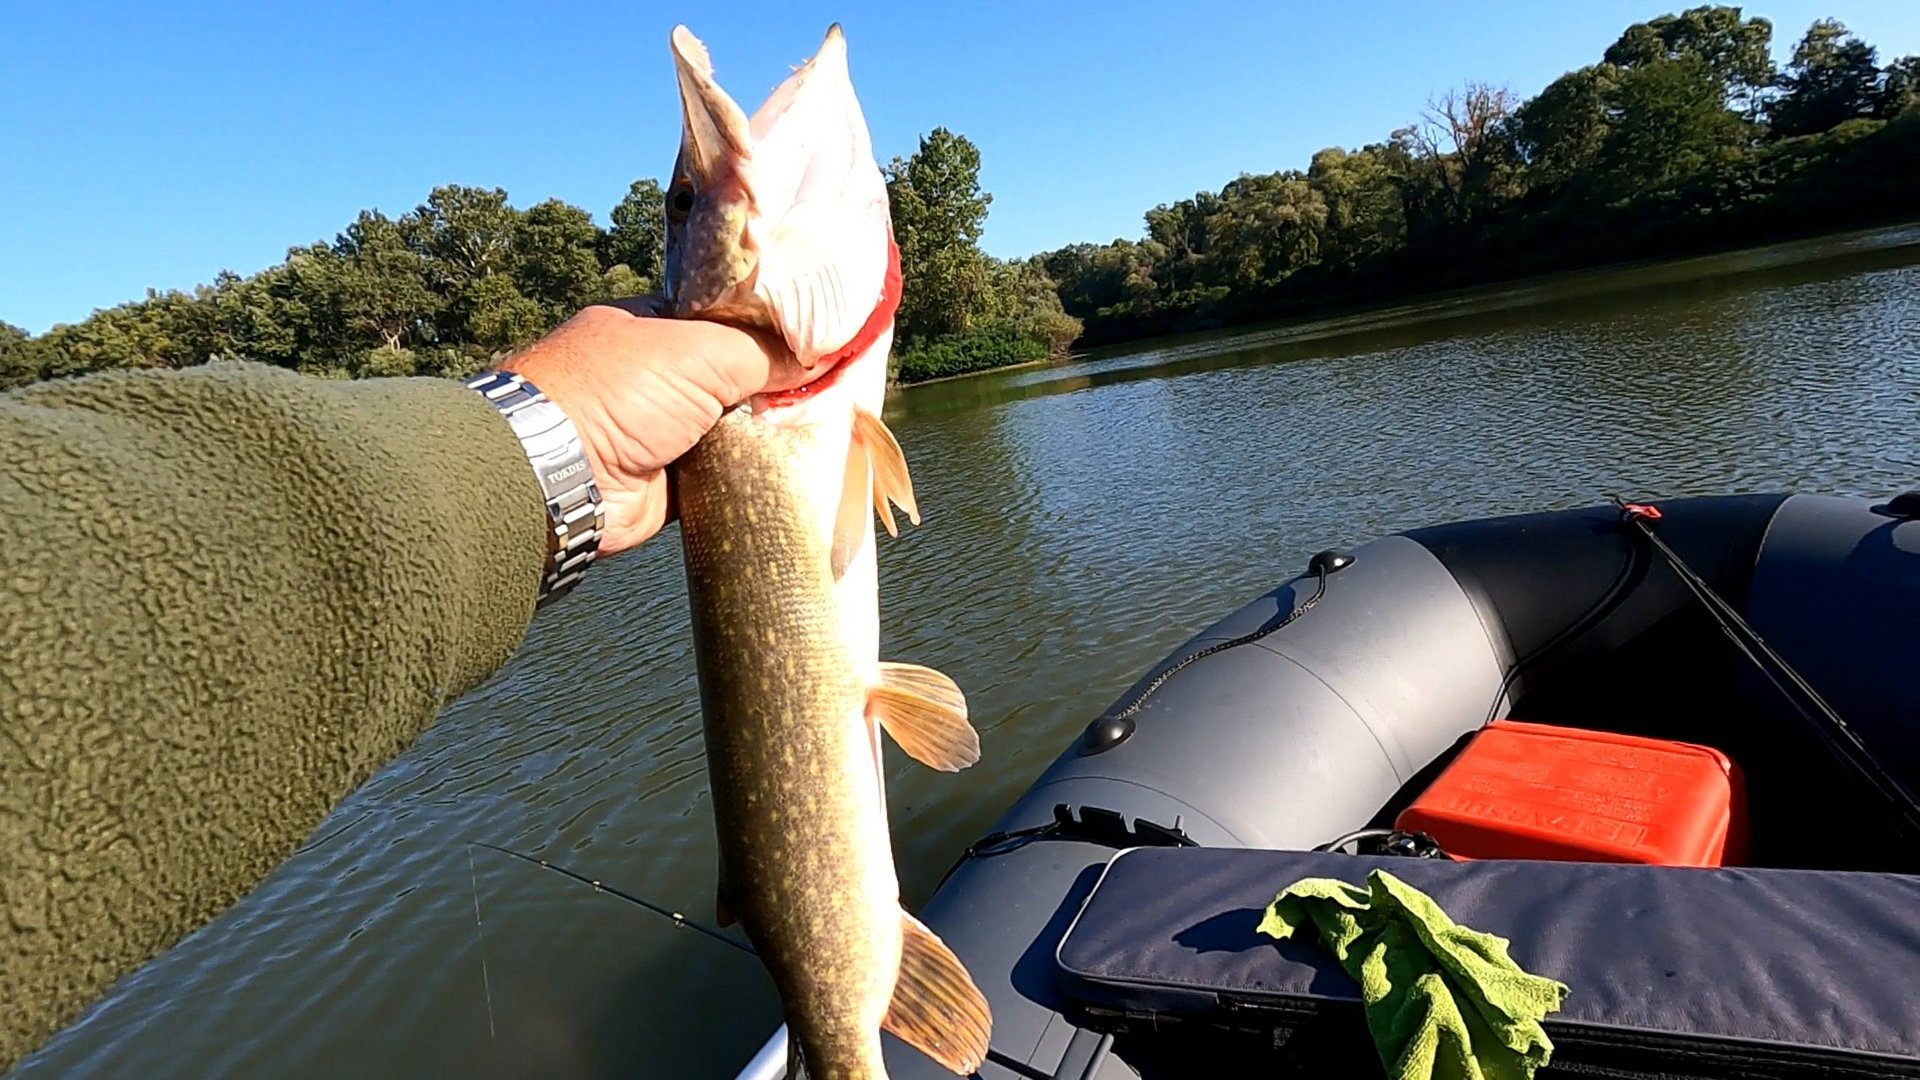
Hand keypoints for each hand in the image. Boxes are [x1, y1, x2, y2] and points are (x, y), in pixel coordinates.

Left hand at [499, 300, 807, 556]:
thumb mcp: (700, 351)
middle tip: (830, 384)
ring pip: (733, 426)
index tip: (820, 337)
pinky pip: (724, 473)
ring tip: (824, 424)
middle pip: (734, 373)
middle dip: (775, 382)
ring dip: (767, 430)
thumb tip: (816, 358)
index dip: (771, 326)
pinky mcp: (669, 482)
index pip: (724, 317)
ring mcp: (660, 429)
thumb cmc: (616, 392)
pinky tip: (794, 464)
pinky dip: (752, 471)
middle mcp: (654, 374)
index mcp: (651, 325)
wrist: (557, 476)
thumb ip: (762, 350)